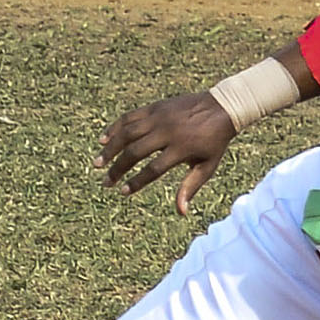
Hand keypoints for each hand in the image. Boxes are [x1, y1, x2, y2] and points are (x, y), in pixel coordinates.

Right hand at [95, 91, 237, 215]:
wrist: (222, 106)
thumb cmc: (215, 141)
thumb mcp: (208, 166)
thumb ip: (191, 187)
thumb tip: (181, 212)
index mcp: (181, 148)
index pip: (153, 169)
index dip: (137, 182)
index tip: (123, 191)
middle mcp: (167, 132)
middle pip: (135, 152)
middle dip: (117, 168)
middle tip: (106, 182)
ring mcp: (159, 117)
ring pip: (127, 133)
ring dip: (110, 149)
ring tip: (97, 163)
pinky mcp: (155, 107)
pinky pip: (130, 117)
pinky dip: (115, 128)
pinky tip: (103, 139)